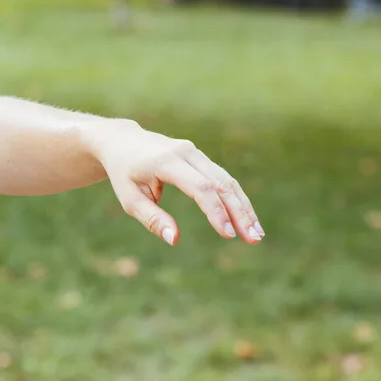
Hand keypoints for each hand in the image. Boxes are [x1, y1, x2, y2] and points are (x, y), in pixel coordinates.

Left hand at [89, 119, 263, 245]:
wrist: (123, 141)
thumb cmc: (125, 174)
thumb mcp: (130, 199)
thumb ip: (152, 219)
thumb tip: (175, 239)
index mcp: (165, 162)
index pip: (199, 187)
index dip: (215, 211)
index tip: (227, 234)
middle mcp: (184, 152)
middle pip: (220, 183)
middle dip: (239, 212)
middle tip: (254, 238)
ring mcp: (194, 152)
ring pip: (226, 180)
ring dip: (243, 207)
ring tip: (257, 233)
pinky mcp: (199, 157)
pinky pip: (222, 178)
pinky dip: (236, 198)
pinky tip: (247, 218)